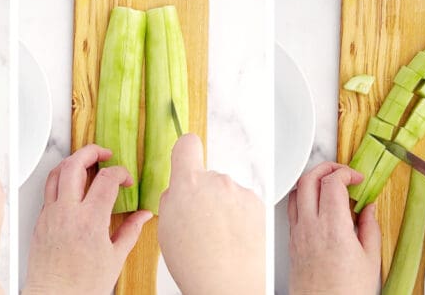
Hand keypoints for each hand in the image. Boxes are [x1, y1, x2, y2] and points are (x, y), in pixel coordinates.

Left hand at [23, 144, 152, 293]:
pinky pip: (48, 190)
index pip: (106, 179)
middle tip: (104, 153)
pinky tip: (72, 187)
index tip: (125, 179)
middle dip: (92, 151)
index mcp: (90, 221)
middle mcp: (67, 213)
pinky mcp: (40, 220)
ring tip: (86, 163)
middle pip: (75, 164)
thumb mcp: (115, 259)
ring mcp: (50, 215)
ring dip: (72, 161)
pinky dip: (61, 181)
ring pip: (56, 173)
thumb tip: (143, 215)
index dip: (120, 172)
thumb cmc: (81, 286)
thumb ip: (130, 231)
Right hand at [158, 134, 264, 293]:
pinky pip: (243, 202)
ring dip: (222, 206)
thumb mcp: (166, 227)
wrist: (227, 284)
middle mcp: (217, 181)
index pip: (187, 144)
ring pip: (226, 191)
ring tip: (218, 235)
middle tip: (199, 222)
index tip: (185, 157)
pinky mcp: (258, 204)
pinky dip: (239, 216)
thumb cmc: (195, 263)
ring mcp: (240, 192)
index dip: (185, 151)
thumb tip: (178, 190)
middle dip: (203, 192)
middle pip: (207, 175)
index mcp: (188, 183)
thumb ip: (172, 199)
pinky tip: (233, 237)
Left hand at [288, 162, 379, 293]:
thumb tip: (368, 207)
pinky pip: (293, 209)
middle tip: (343, 172)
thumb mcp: (370, 258)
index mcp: (333, 228)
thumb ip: (369, 227)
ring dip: (312, 180)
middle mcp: (310, 226)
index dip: (346, 173)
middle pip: (309, 179)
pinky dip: (305, 197)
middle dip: (327, 168)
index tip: (358, 178)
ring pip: (297, 192)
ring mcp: (297, 232)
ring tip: (331, 185)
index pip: (332, 183)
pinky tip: (320, 205)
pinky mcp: (292, 240)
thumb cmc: (346, 291)